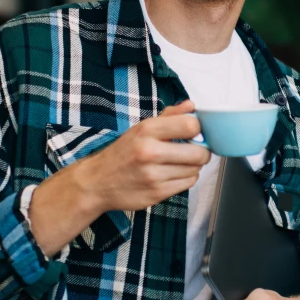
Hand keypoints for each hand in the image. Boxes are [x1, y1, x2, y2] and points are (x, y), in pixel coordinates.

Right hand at [76, 99, 211, 213]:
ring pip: (195, 170)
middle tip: (196, 151)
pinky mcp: (156, 193)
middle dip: (202, 152)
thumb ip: (169, 116)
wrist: (97, 182)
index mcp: (146, 131)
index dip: (199, 129)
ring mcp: (153, 175)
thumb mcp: (141, 128)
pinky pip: (187, 184)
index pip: (190, 126)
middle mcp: (150, 152)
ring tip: (180, 163)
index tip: (195, 133)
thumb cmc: (122, 153)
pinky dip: (186, 178)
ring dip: (193, 166)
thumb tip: (191, 106)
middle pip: (198, 153)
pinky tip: (174, 174)